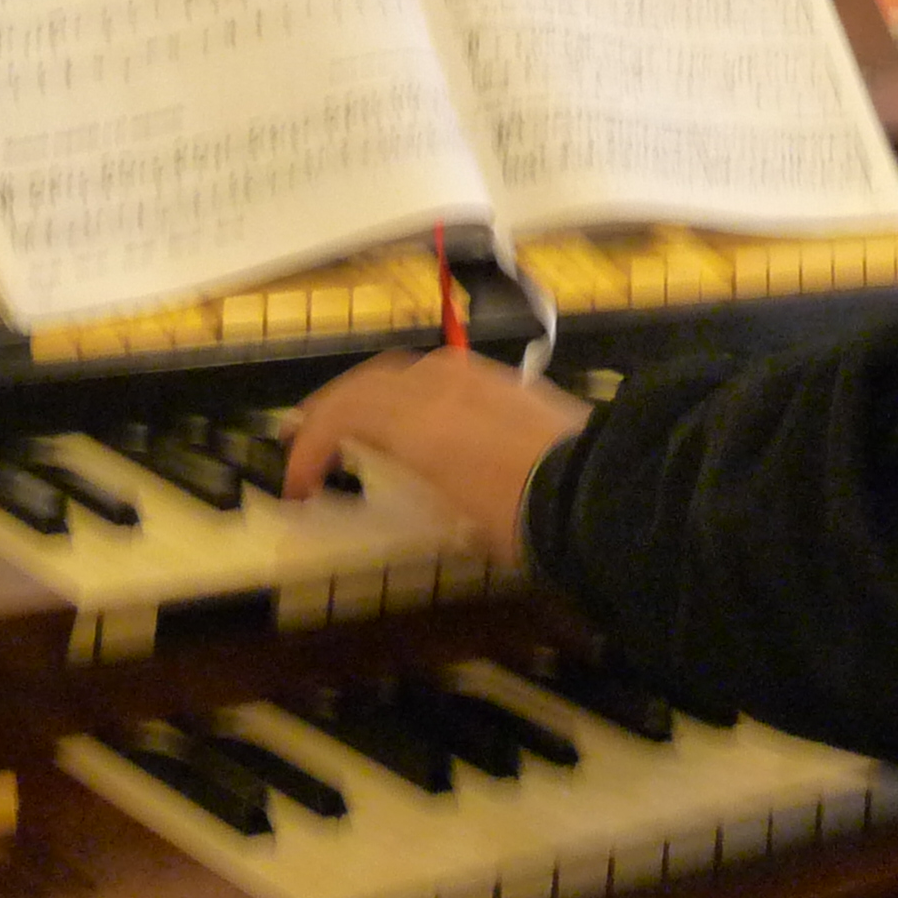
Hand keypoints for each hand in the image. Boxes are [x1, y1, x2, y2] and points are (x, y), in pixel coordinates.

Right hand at [283, 350, 591, 568]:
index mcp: (416, 423)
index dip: (308, 450)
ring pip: (404, 372)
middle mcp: (439, 387)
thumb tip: (399, 497)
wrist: (599, 490)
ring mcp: (475, 379)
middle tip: (309, 437)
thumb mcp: (458, 526)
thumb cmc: (525, 518)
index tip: (298, 487)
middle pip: (366, 384)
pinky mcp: (505, 382)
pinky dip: (410, 393)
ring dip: (370, 397)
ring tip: (357, 423)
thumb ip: (418, 497)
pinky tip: (418, 417)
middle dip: (330, 410)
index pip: (340, 417)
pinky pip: (440, 375)